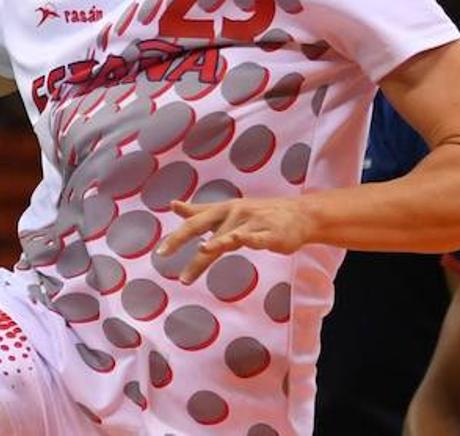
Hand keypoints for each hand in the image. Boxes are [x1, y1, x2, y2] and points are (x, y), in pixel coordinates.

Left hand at [156, 197, 313, 283]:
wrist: (299, 215)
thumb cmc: (258, 214)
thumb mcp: (226, 210)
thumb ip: (200, 211)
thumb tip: (173, 205)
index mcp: (222, 210)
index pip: (194, 222)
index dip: (177, 236)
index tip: (160, 251)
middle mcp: (234, 213)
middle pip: (204, 225)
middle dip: (182, 238)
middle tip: (164, 253)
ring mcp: (252, 222)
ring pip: (230, 234)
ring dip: (216, 243)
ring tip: (203, 251)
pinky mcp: (271, 233)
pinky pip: (258, 237)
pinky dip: (249, 238)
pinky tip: (241, 240)